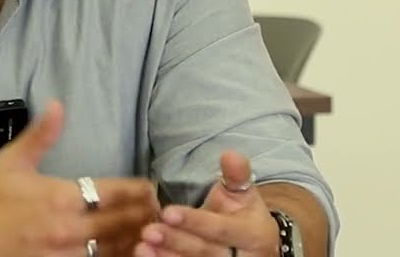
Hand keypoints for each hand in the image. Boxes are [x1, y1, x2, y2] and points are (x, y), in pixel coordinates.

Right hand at [0, 100, 158, 256]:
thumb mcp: (11, 162)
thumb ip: (41, 135)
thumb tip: (58, 104)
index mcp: (61, 197)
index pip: (117, 192)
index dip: (141, 190)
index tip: (151, 188)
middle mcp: (69, 229)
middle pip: (126, 224)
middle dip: (147, 216)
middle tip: (160, 212)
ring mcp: (65, 256)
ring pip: (117, 251)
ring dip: (136, 241)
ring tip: (151, 234)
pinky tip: (123, 252)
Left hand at [133, 151, 278, 256]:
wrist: (257, 246)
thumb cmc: (243, 214)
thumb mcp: (243, 193)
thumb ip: (236, 175)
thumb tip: (230, 154)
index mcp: (253, 235)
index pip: (220, 228)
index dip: (194, 221)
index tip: (167, 212)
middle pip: (205, 251)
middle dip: (176, 241)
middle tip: (148, 231)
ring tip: (143, 247)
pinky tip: (147, 256)